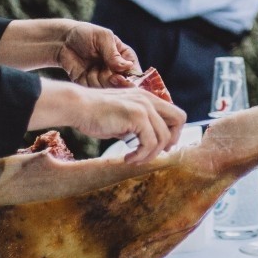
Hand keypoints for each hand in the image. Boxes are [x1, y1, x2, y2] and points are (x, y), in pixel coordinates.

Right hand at [33, 81, 185, 163]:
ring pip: (163, 137)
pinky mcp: (137, 116)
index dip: (172, 132)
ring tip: (134, 159)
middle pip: (179, 119)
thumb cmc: (96, 114)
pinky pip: (150, 143)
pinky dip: (141, 155)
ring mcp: (144, 106)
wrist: (78, 107)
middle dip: (170, 140)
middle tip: (153, 153)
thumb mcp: (123, 118)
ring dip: (150, 154)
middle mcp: (149, 99)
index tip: (158, 146)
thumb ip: (138, 125)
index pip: (175, 114)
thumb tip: (149, 142)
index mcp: (147, 98)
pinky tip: (128, 158)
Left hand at [56, 22, 141, 88]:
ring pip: (106, 88)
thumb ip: (113, 53)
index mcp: (124, 57)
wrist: (63, 40)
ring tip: (91, 67)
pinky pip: (93, 90)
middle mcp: (115, 70)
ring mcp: (102, 78)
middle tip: (109, 75)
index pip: (134, 72)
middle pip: (121, 84)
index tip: (119, 76)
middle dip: (113, 81)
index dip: (130, 78)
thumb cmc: (85, 33)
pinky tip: (84, 72)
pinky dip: (88, 82)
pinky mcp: (89, 84)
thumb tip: (128, 67)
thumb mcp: (102, 38)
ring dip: (98, 79)